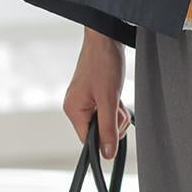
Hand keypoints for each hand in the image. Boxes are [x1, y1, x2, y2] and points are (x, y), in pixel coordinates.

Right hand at [65, 31, 131, 157]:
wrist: (106, 37)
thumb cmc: (104, 63)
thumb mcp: (110, 99)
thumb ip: (108, 128)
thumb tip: (107, 154)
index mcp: (73, 110)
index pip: (87, 141)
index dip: (104, 138)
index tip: (116, 126)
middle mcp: (75, 108)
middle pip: (98, 132)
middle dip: (114, 122)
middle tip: (117, 104)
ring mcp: (84, 102)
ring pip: (105, 122)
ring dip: (116, 113)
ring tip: (117, 96)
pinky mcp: (93, 96)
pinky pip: (106, 111)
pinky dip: (115, 106)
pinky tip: (117, 94)